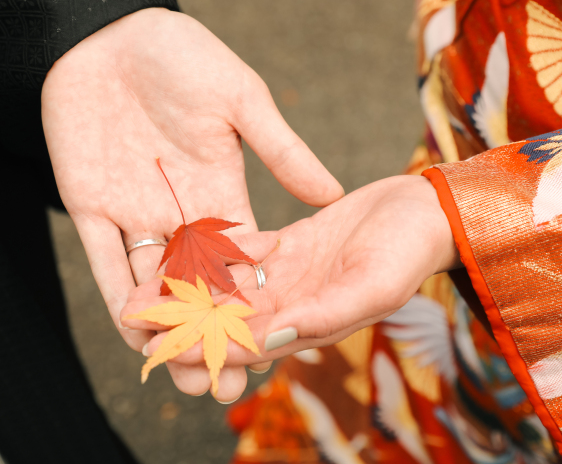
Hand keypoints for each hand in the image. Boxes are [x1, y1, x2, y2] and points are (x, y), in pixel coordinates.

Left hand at [41, 8, 342, 400]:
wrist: (111, 30)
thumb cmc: (182, 52)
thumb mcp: (241, 98)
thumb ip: (280, 150)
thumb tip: (331, 196)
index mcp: (221, 191)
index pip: (241, 260)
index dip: (252, 303)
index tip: (268, 346)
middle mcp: (180, 211)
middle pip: (197, 285)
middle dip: (209, 332)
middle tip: (220, 385)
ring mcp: (135, 211)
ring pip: (151, 282)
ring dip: (165, 327)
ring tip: (179, 373)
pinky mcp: (93, 206)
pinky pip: (104, 260)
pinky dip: (116, 295)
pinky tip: (131, 331)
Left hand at [123, 175, 459, 395]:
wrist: (426, 210)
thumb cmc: (409, 250)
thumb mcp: (371, 286)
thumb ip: (323, 316)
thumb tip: (272, 341)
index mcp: (308, 322)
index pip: (247, 344)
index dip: (205, 349)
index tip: (163, 351)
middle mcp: (291, 304)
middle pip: (226, 320)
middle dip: (183, 325)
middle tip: (134, 326)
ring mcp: (286, 275)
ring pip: (227, 289)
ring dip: (187, 293)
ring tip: (140, 292)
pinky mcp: (285, 245)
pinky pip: (240, 253)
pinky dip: (209, 254)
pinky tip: (176, 249)